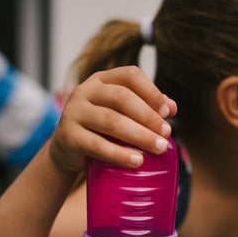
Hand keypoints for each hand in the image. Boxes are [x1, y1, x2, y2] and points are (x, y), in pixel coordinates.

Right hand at [48, 66, 176, 172]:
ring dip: (140, 135)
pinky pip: (97, 145)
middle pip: (122, 98)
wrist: (66, 150)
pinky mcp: (68, 136)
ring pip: (111, 121)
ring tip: (159, 148)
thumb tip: (171, 108)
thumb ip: (144, 107)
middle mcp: (85, 91)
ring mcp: (73, 112)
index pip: (130, 75)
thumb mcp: (120, 114)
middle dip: (148, 116)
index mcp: (101, 80)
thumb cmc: (100, 129)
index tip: (168, 112)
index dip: (151, 92)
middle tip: (166, 134)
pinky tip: (137, 161)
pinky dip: (119, 154)